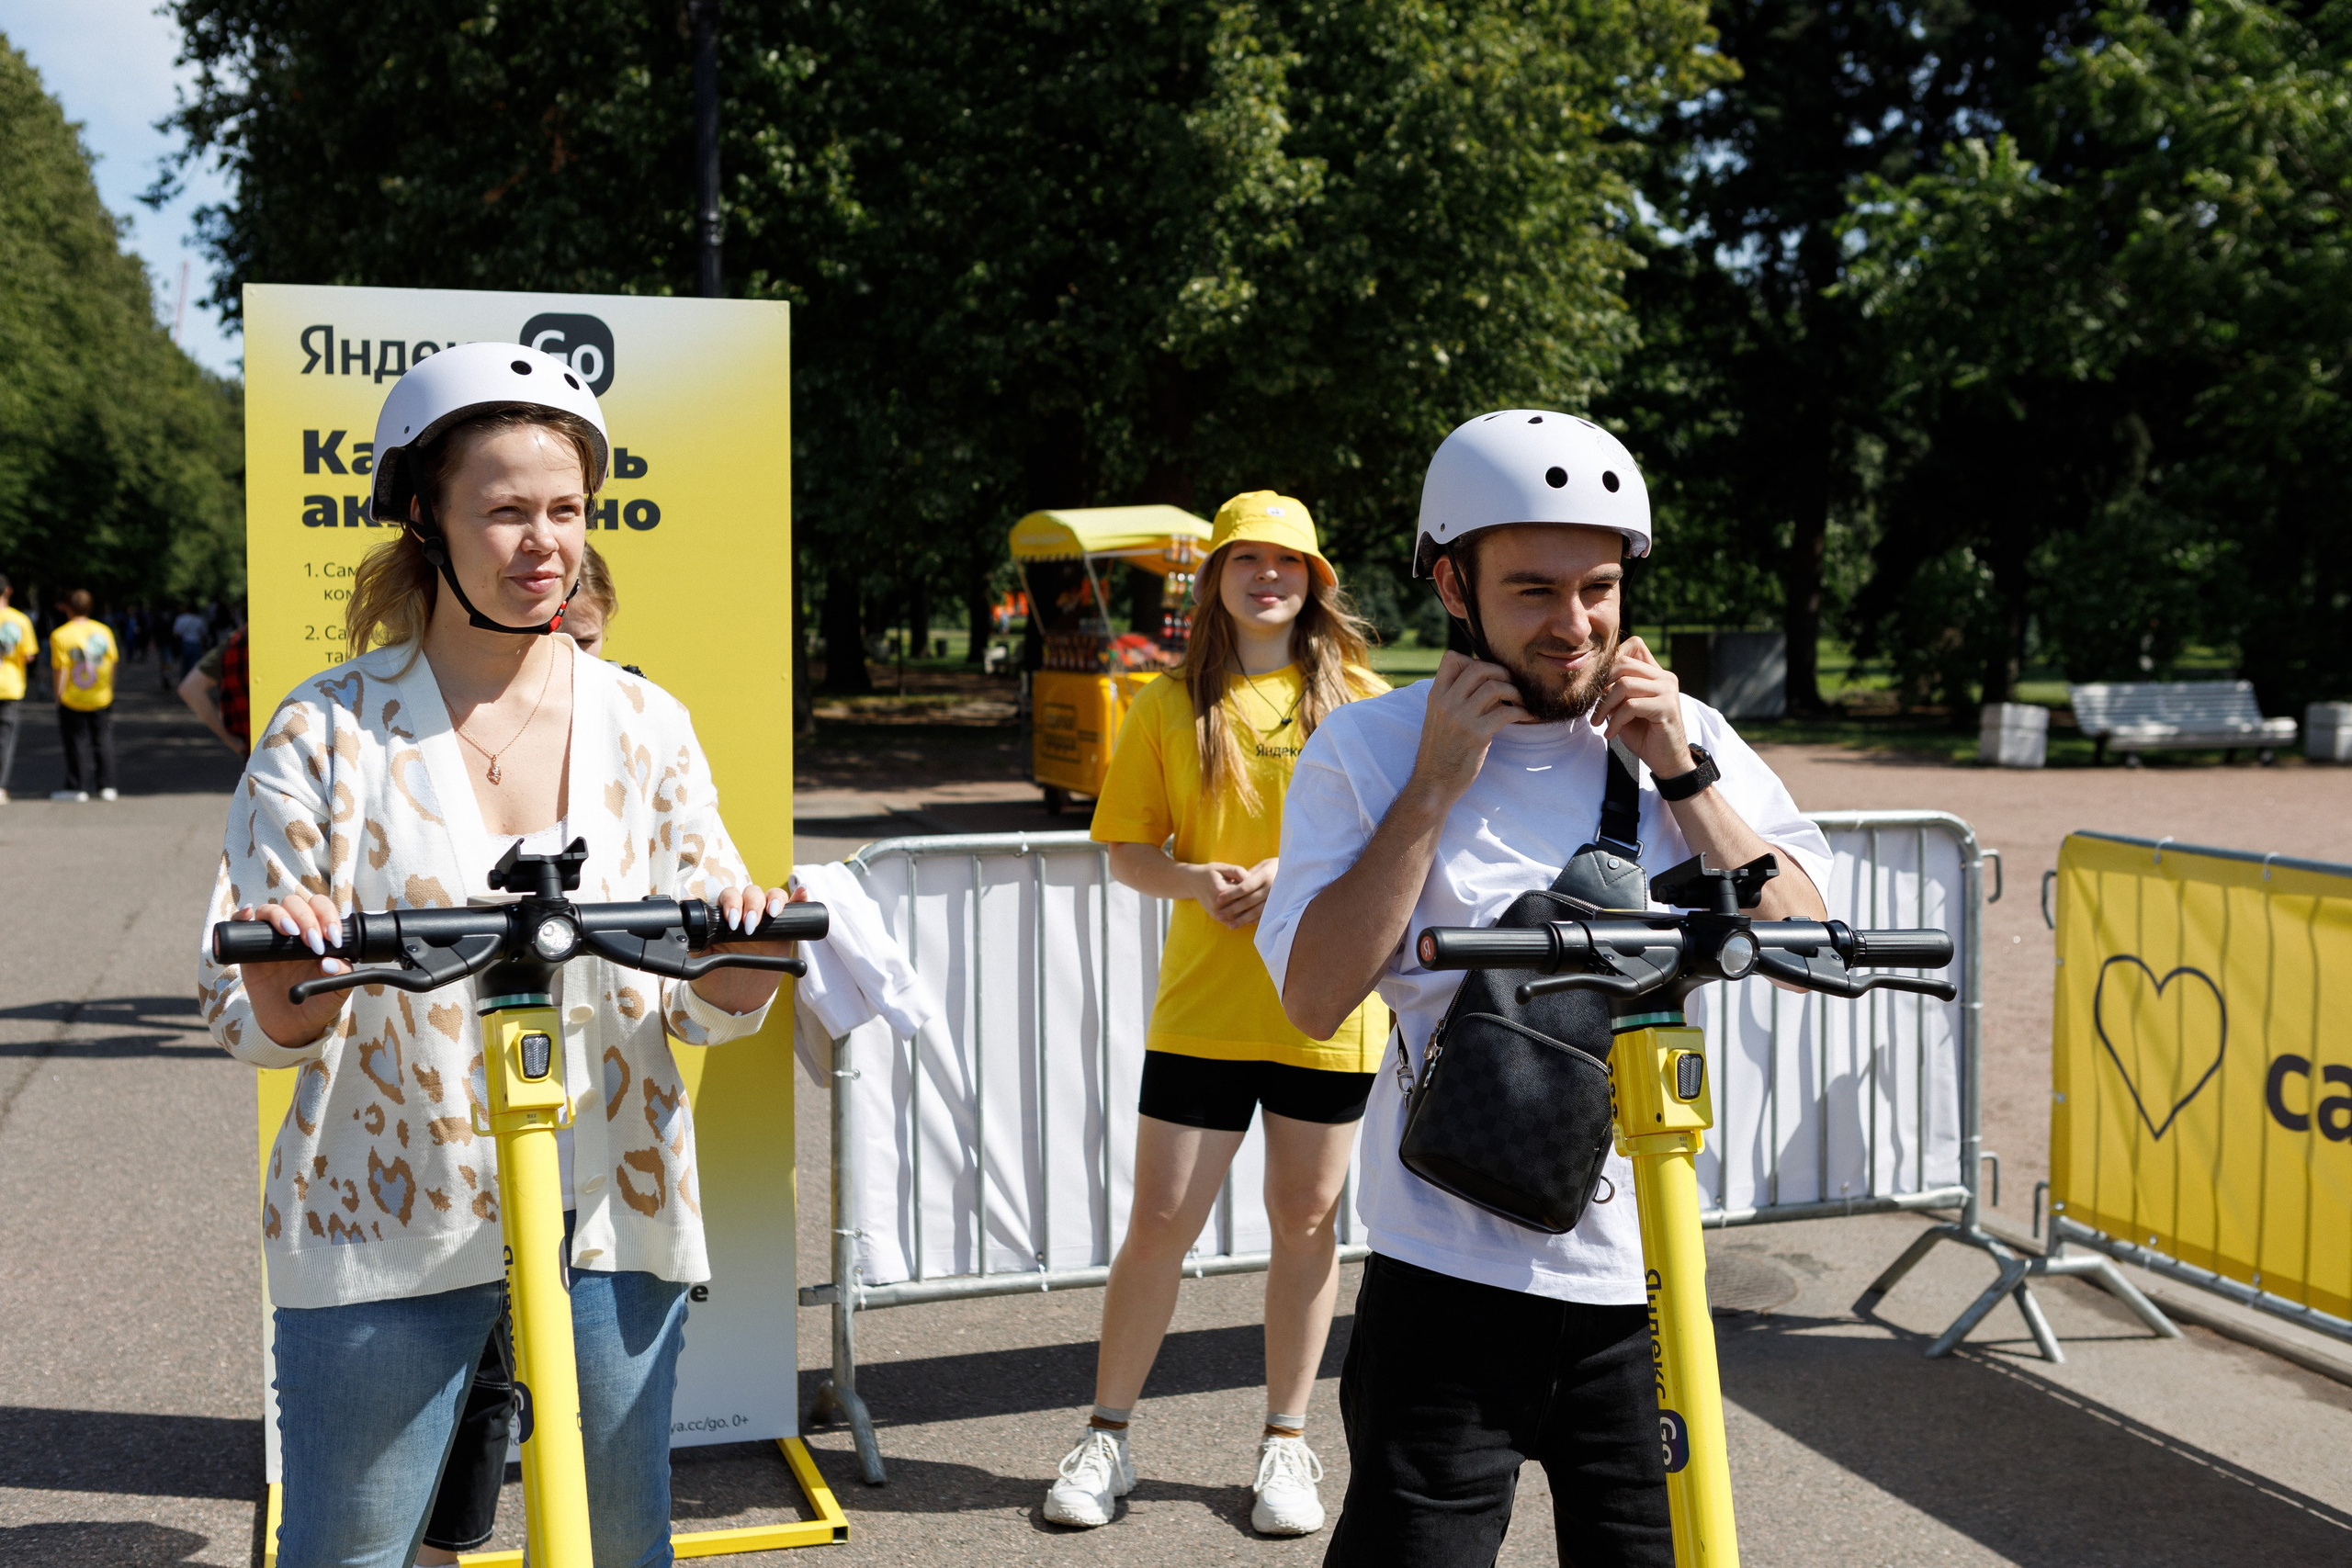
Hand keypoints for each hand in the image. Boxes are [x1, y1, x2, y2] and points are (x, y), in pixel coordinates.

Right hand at [229, 894, 351, 1049]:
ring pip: (271, 910)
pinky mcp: (249, 952)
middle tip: (312, 942)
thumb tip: (331, 962)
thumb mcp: (336, 993)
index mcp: (319, 936)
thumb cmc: (317, 1005)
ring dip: (281, 916)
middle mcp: (295, 933)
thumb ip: (342, 977)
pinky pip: (241, 927)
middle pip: (296, 904)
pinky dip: (241, 915)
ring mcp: (270, 940)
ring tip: (290, 933)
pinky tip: (247, 915)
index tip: (333, 939)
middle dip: (307, 918)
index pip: (322, 909)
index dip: (327, 916)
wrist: (292, 1028)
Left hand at [692, 883, 801, 1016]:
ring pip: (772, 896)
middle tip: (749, 927)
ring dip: (774, 900)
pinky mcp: (784, 933)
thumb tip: (685, 903)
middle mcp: (745, 915)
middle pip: (752, 893)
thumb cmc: (713, 979)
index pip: (730, 896)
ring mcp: (766, 923)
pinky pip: (795, 911)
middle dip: (752, 905)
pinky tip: (801, 894)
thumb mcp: (698, 958)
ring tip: (772, 915)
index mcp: (724, 918)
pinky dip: (799, 899)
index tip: (731, 922)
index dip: (732, 903)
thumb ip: (692, 934)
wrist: (732, 1002)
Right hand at [1196, 857, 1278, 930]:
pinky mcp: (1217, 918)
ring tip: (1270, 913)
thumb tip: (1252, 879)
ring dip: (1254, 916)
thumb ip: (1238, 872)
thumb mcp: (1223, 867)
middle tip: (1275, 903)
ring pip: (1239, 918)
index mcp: (1220, 890)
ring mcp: (1216, 913)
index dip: (1256, 891)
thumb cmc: (1210, 872)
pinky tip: (1258, 918)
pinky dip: (1246, 921)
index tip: (1270, 889)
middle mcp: (1218, 904)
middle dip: (1258, 905)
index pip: (1242, 892)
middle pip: (1242, 907)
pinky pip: (1234, 921)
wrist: (1193, 882)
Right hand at [1409, 650, 1528, 807]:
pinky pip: (1506, 713)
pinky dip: (1522, 712)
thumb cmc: (1441, 752)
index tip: (1488, 675)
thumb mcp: (1438, 718)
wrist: (1433, 783)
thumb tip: (1487, 682)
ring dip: (1514, 692)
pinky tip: (1525, 716)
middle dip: (1501, 672)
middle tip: (1511, 684)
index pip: (1451, 658)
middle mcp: (1446, 703)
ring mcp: (1460, 718)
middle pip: (1478, 667)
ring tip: (1520, 702)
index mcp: (1436, 696)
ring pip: (1495, 687)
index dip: (1474, 660)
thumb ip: (1455, 698)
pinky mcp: (1476, 735)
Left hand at [1590, 637, 1692, 779]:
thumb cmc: (1643, 734)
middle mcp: (1665, 677)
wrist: (1666, 761)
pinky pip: (1631, 706)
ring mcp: (1668, 690)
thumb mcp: (1623, 708)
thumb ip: (1614, 690)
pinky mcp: (1667, 706)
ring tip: (1598, 722)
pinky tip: (1610, 733)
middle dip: (1602, 686)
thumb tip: (1592, 676)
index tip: (1597, 686)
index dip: (1611, 660)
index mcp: (1656, 673)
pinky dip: (1615, 721)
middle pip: (1623, 663)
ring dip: (1605, 705)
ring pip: (1624, 684)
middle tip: (1594, 708)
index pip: (1634, 646)